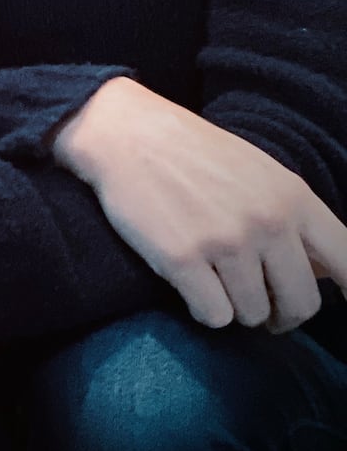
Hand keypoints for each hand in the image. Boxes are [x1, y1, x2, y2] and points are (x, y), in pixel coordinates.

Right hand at [54, 76, 346, 330]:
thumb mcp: (259, 171)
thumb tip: (329, 275)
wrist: (124, 132)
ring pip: (254, 315)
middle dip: (281, 314)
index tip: (333, 301)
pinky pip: (214, 317)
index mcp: (292, 196)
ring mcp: (225, 242)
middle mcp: (266, 221)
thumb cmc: (193, 153)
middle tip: (262, 307)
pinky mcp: (183, 260)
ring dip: (237, 308)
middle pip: (302, 304)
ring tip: (216, 281)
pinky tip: (192, 285)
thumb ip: (294, 218)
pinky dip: (204, 310)